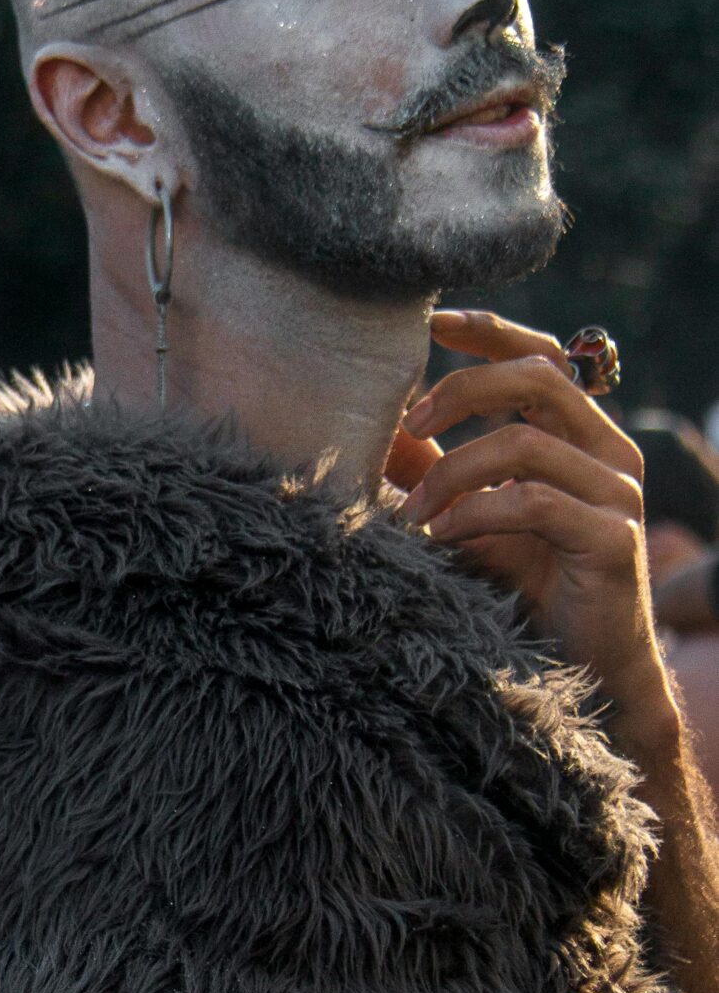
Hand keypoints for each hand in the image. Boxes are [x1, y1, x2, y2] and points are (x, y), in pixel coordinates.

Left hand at [395, 308, 678, 759]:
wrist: (584, 671)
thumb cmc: (525, 589)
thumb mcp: (467, 516)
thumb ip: (433, 468)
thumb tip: (374, 428)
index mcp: (578, 435)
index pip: (541, 357)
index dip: (489, 331)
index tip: (430, 322)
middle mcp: (608, 451)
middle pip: (538, 379)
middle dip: (462, 389)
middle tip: (407, 421)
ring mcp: (618, 494)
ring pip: (525, 444)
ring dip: (452, 472)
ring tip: (412, 513)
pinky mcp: (614, 539)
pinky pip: (534, 505)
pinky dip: (475, 517)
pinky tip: (442, 541)